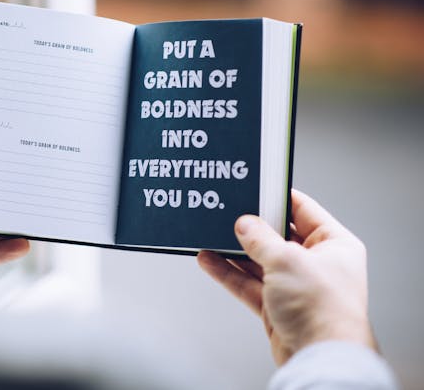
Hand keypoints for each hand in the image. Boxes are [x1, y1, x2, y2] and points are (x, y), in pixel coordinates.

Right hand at [198, 189, 375, 364]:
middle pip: (278, 236)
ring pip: (259, 260)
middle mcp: (317, 263)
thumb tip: (244, 224)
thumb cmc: (322, 309)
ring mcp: (296, 285)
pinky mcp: (277, 305)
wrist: (319, 357)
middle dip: (251, 227)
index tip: (255, 187)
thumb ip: (259, 238)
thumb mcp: (286, 259)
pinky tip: (210, 260)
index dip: (278, 197)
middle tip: (228, 212)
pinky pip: (249, 283)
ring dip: (234, 251)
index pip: (303, 210)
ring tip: (211, 235)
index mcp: (334, 244)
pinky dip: (229, 273)